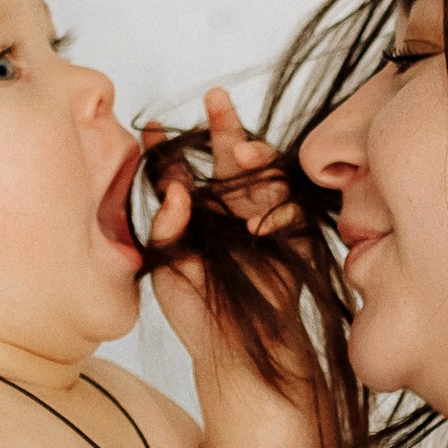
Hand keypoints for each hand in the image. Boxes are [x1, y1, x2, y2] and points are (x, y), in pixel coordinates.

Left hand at [143, 89, 310, 388]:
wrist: (235, 349)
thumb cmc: (196, 311)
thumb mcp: (165, 264)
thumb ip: (165, 224)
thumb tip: (176, 188)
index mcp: (196, 212)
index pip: (183, 170)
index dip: (170, 147)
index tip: (153, 127)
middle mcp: (230, 208)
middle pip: (231, 157)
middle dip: (224, 125)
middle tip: (215, 98)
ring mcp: (263, 219)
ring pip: (265, 173)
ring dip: (256, 156)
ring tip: (242, 150)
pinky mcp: (293, 237)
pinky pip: (291, 211)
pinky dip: (277, 211)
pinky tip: (255, 225)